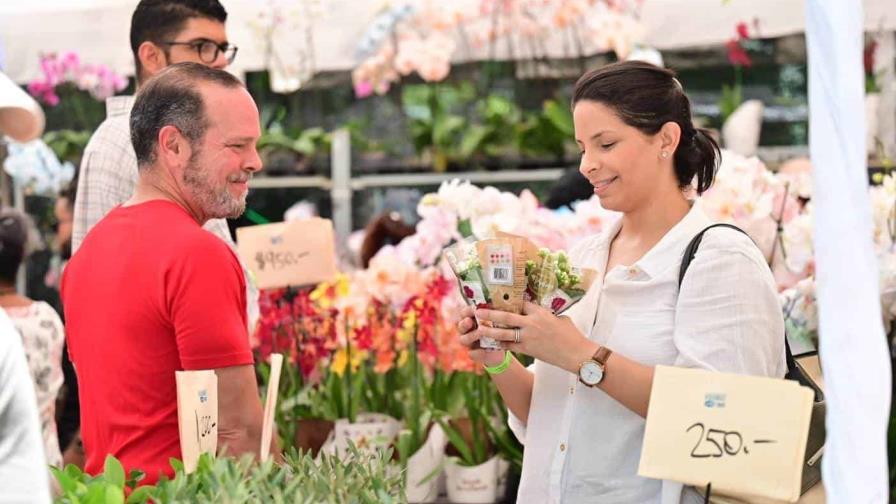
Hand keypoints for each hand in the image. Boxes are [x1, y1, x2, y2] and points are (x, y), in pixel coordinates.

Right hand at [456, 305, 506, 366]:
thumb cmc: (498, 327)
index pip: (464, 313)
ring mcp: (469, 343)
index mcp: (470, 319)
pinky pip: (472, 353)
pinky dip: (477, 352)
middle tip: (470, 321)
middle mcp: (466, 330)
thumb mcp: (497, 318)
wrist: (501, 346)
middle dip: (464, 323)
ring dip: (471, 336)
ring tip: (480, 333)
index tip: (474, 308)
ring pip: (463, 340)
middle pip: (460, 326)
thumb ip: (495, 311)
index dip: (467, 311)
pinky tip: (484, 349)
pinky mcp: (474, 354)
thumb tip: (502, 300)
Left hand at [471, 302, 597, 372]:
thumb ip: (547, 315)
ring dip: (489, 330)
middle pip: (506, 316)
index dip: (508, 300)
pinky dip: (499, 344)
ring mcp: (528, 337)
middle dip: (490, 313)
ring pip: (503, 332)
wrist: (577, 354)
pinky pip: (509, 346)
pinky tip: (490, 343)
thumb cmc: (571, 336)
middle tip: (477, 310)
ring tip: (478, 327)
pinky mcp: (527, 350)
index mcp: (540, 312)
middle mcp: (532, 323)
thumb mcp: (560, 319)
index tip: (496, 297)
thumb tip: (538, 312)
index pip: (520, 302)